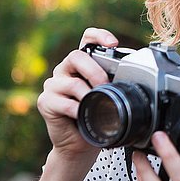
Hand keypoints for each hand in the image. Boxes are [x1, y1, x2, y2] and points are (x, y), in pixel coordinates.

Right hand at [37, 27, 117, 160]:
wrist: (80, 145)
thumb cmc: (96, 118)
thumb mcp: (108, 96)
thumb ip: (114, 83)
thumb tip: (133, 78)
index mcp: (81, 64)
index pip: (86, 38)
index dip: (98, 35)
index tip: (113, 44)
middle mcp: (65, 70)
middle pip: (77, 56)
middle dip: (96, 71)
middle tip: (106, 86)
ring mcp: (53, 85)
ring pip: (71, 81)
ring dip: (88, 94)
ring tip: (97, 104)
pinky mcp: (45, 102)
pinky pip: (64, 102)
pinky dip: (77, 110)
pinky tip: (83, 115)